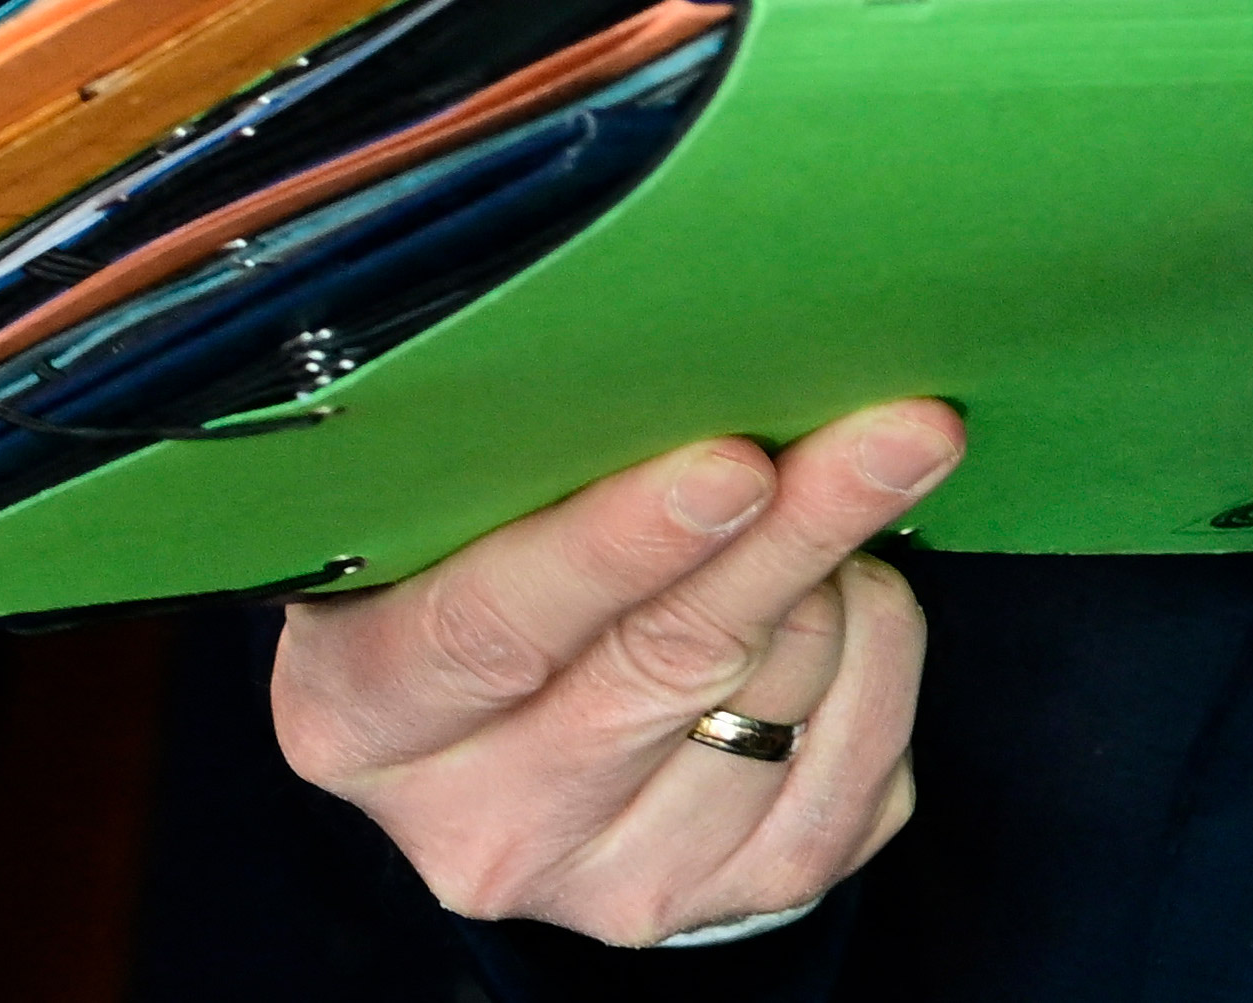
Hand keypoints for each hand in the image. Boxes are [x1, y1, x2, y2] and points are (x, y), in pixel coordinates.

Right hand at [270, 402, 961, 944]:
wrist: (516, 737)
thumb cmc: (472, 565)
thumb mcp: (435, 509)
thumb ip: (506, 452)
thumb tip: (682, 351)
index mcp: (357, 709)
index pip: (490, 627)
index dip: (615, 546)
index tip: (730, 463)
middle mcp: (475, 823)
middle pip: (663, 664)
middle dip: (793, 531)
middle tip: (896, 430)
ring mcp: (610, 884)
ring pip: (777, 701)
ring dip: (835, 579)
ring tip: (830, 495)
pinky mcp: (734, 902)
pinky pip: (863, 767)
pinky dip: (878, 654)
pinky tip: (849, 593)